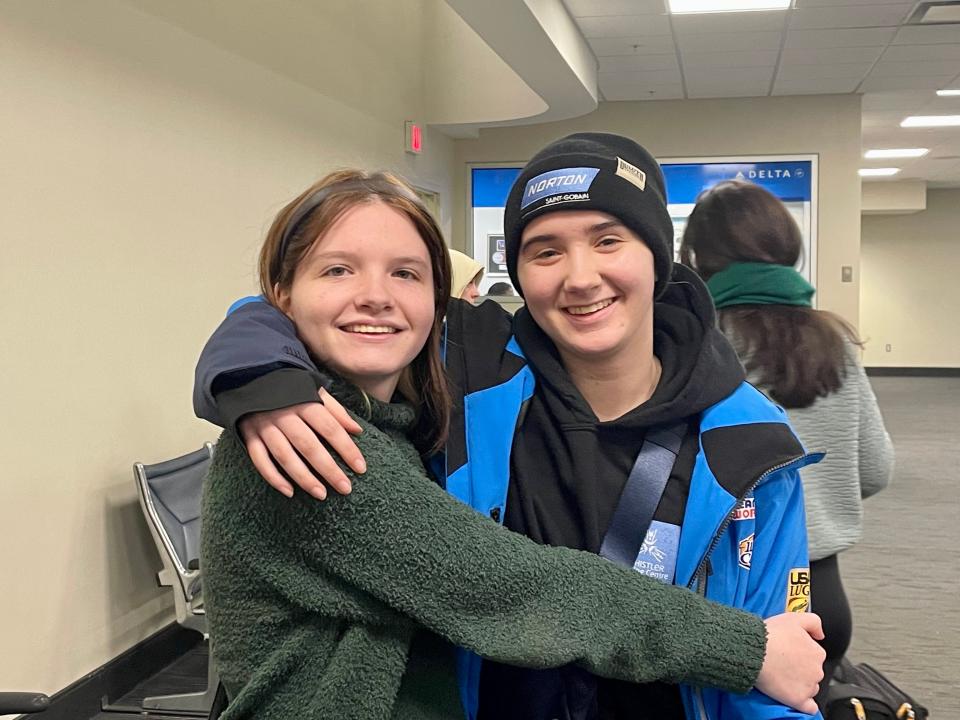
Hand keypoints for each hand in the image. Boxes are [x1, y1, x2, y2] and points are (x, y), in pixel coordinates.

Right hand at [238, 387, 365, 499]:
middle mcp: (284, 415)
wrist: (249, 376)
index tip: (361, 468)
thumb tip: (357, 430)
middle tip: (345, 488)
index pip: (330, 428)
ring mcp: (265, 427)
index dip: (347, 449)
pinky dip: (273, 477)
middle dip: (329, 469)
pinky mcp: (249, 436)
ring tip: (321, 494)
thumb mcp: (314, 391)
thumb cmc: (289, 388)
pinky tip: (289, 492)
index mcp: (304, 402)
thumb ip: (336, 411)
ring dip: (304, 478)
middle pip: (309, 446)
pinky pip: (260, 460)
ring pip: (285, 456)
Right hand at [756, 612, 825, 713]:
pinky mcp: (798, 700)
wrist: (752, 651)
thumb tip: (821, 634)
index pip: (815, 655)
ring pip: (810, 687)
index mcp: (817, 652)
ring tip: (782, 676)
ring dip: (800, 684)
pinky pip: (809, 707)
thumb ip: (814, 622)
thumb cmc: (769, 635)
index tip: (788, 651)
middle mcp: (817, 670)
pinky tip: (794, 695)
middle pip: (813, 672)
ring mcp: (808, 686)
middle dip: (801, 669)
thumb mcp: (794, 618)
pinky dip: (804, 703)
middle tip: (783, 662)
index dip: (801, 652)